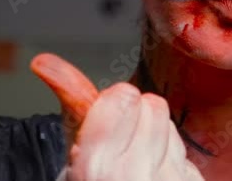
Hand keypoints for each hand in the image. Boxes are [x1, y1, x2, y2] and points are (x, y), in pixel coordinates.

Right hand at [31, 53, 204, 180]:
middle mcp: (134, 177)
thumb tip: (43, 61)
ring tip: (138, 161)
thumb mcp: (74, 148)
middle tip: (123, 143)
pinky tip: (155, 176)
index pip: (124, 97)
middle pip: (153, 105)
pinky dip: (173, 160)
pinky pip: (188, 153)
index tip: (106, 120)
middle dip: (138, 118)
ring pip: (171, 126)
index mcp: (97, 166)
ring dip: (157, 138)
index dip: (114, 103)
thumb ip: (70, 101)